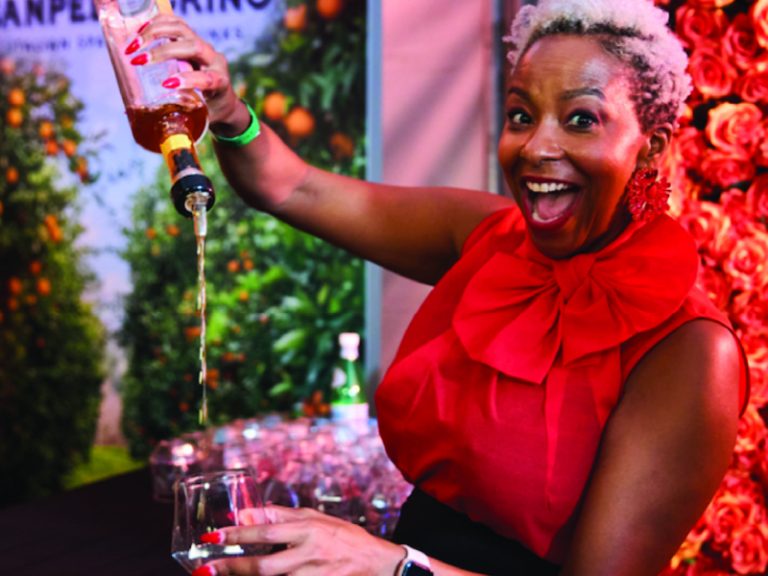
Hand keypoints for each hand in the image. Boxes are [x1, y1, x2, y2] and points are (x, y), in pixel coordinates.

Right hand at [125, 15, 243, 129]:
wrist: (225, 99)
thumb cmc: (212, 111)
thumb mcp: (200, 117)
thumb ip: (178, 114)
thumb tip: (145, 116)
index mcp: (220, 83)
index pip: (208, 78)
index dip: (188, 79)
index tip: (167, 84)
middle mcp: (214, 60)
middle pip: (192, 47)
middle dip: (164, 52)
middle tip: (138, 60)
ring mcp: (204, 46)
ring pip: (182, 30)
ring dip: (156, 34)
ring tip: (134, 45)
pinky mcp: (194, 39)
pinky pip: (176, 24)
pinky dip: (157, 24)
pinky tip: (140, 32)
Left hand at [192, 505, 403, 575]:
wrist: (376, 562)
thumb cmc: (341, 535)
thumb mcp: (314, 518)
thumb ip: (281, 516)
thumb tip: (248, 513)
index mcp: (307, 528)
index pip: (266, 531)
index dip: (237, 535)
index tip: (211, 538)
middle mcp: (309, 552)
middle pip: (265, 565)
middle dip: (233, 569)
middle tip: (206, 570)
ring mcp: (314, 574)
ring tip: (222, 575)